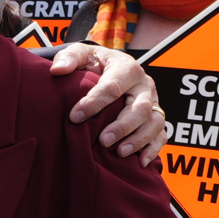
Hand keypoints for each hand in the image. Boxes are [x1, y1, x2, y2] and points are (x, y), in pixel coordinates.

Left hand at [46, 44, 167, 159]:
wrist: (110, 68)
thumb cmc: (95, 63)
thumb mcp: (82, 54)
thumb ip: (69, 58)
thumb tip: (57, 69)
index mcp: (127, 68)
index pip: (113, 87)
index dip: (94, 103)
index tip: (75, 117)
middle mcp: (144, 86)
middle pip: (140, 107)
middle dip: (122, 126)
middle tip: (103, 141)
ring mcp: (153, 103)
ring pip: (154, 123)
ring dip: (138, 139)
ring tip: (119, 153)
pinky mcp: (156, 118)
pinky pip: (161, 135)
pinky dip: (153, 149)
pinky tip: (140, 163)